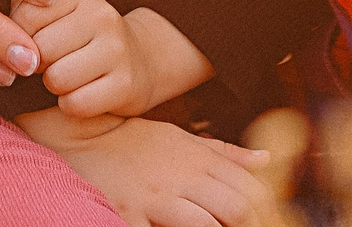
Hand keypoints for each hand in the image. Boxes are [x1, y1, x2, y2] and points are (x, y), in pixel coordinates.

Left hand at [12, 0, 212, 118]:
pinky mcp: (126, 84)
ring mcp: (117, 49)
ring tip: (70, 78)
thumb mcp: (58, 15)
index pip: (24, 17)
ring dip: (55, 86)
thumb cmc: (82, 39)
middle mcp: (101, 15)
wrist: (142, 59)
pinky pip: (75, 104)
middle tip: (55, 63)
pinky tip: (84, 93)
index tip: (38, 42)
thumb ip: (22, 14)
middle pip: (40, 50)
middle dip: (39, 64)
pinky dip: (71, 106)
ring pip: (56, 78)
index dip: (21, 38)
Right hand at [18, 109, 271, 226]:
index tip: (270, 225)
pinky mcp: (129, 215)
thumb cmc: (133, 140)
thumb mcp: (180, 137)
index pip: (250, 188)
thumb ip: (224, 152)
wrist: (81, 134)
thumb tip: (266, 160)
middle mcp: (183, 177)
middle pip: (237, 209)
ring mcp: (156, 197)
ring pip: (207, 226)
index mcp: (198, 159)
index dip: (267, 213)